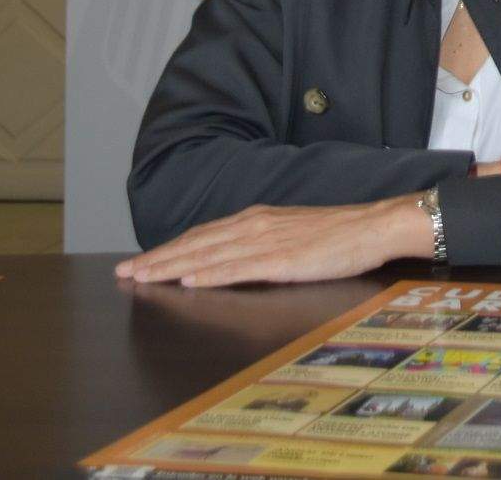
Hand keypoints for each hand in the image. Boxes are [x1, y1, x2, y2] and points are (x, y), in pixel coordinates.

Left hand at [114, 196, 429, 286]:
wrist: (376, 225)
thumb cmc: (342, 234)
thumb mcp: (294, 232)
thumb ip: (264, 242)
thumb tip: (237, 256)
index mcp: (258, 219)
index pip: (203, 234)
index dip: (170, 248)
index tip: (141, 260)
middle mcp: (255, 225)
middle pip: (196, 243)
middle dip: (157, 258)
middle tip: (124, 271)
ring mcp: (267, 242)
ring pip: (208, 255)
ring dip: (171, 266)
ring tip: (141, 277)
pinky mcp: (282, 260)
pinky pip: (238, 268)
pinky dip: (209, 274)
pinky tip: (188, 280)